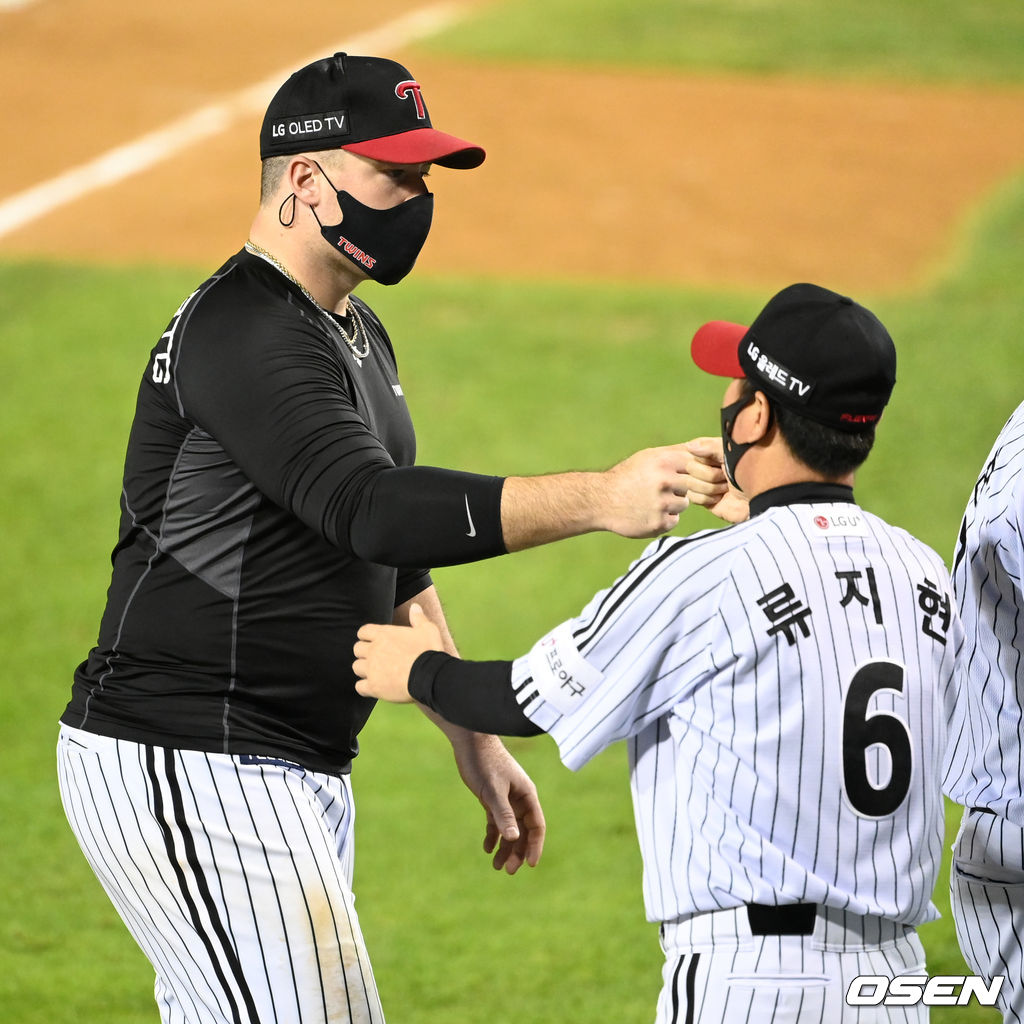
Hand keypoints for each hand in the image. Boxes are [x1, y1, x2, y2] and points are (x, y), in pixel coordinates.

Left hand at [353, 603, 441, 700]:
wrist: (429, 675)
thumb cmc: (429, 651)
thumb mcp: (428, 630)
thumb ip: (418, 618)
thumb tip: (415, 606)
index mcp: (384, 634)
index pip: (363, 631)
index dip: (367, 636)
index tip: (373, 642)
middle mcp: (374, 650)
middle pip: (357, 649)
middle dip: (364, 653)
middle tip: (376, 659)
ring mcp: (372, 669)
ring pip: (356, 667)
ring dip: (364, 670)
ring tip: (376, 673)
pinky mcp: (373, 686)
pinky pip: (359, 687)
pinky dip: (365, 688)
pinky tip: (374, 688)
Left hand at [449, 734, 545, 874]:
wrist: (471, 741)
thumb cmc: (485, 762)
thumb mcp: (493, 790)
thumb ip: (503, 814)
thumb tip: (514, 838)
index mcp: (527, 795)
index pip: (537, 826)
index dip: (535, 846)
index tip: (530, 865)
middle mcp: (519, 799)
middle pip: (523, 831)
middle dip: (518, 851)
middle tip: (508, 871)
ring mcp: (506, 799)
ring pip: (510, 829)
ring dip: (505, 847)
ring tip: (497, 866)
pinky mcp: (492, 798)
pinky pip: (496, 821)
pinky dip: (493, 835)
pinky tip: (487, 849)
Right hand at [598, 444, 694, 537]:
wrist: (601, 501)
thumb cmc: (627, 476)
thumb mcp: (647, 457)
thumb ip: (674, 452)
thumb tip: (700, 446)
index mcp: (663, 461)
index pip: (696, 465)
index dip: (689, 471)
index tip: (678, 475)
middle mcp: (664, 481)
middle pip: (692, 485)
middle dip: (680, 488)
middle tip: (660, 489)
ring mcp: (662, 504)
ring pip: (684, 504)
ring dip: (672, 504)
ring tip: (651, 501)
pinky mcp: (658, 523)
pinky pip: (674, 520)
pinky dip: (664, 518)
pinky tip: (648, 512)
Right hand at [680, 437, 749, 523]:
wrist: (762, 498)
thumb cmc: (753, 471)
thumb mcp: (733, 453)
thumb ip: (710, 446)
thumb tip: (689, 446)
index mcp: (715, 451)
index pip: (693, 450)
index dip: (704, 458)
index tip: (720, 462)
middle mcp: (709, 466)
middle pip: (689, 467)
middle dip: (709, 474)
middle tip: (726, 477)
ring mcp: (706, 483)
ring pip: (689, 482)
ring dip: (710, 487)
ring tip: (726, 489)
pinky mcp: (706, 500)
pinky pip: (693, 497)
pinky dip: (706, 498)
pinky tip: (720, 498)